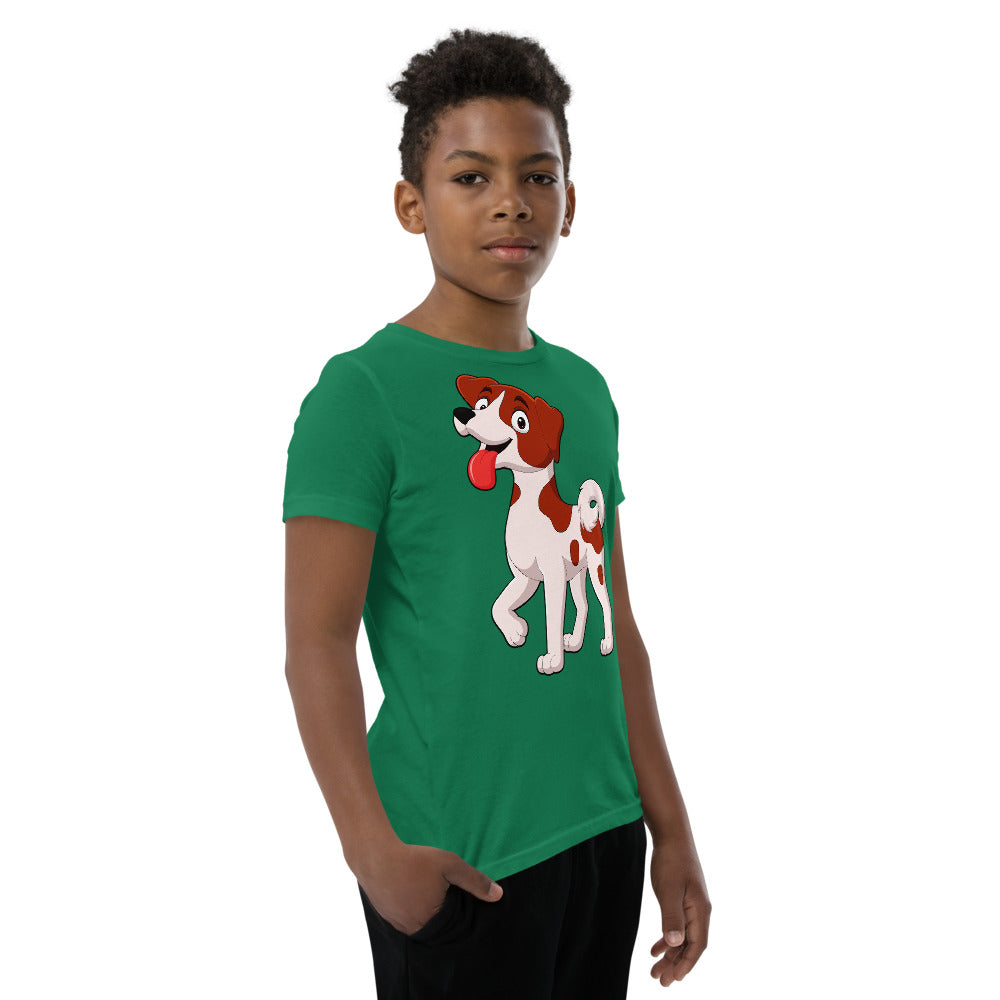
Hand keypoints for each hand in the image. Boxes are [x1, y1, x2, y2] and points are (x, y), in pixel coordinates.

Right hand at [355, 841, 502, 936]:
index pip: (453, 926)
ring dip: (424, 909)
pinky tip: (410, 889)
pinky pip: (403, 918)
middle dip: (441, 911)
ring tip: (424, 889)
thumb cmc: (414, 860)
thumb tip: (498, 895)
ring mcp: (397, 924)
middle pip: (435, 926)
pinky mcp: (385, 915)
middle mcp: (413, 929)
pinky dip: (409, 906)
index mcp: (431, 921)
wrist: (375, 855)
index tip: (455, 894)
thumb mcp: (450, 865)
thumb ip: (475, 881)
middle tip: (440, 890)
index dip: (457, 910)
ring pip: (418, 922)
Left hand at [648, 832, 710, 985]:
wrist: (672, 834)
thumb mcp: (668, 890)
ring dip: (671, 954)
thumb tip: (676, 944)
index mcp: (700, 910)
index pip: (697, 946)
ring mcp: (692, 904)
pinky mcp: (683, 898)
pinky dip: (668, 938)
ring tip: (655, 970)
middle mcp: (700, 910)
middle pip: (690, 945)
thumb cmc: (671, 861)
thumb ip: (672, 917)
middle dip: (676, 965)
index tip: (674, 980)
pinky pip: (678, 925)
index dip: (686, 964)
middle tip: (660, 981)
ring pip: (683, 937)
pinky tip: (655, 948)